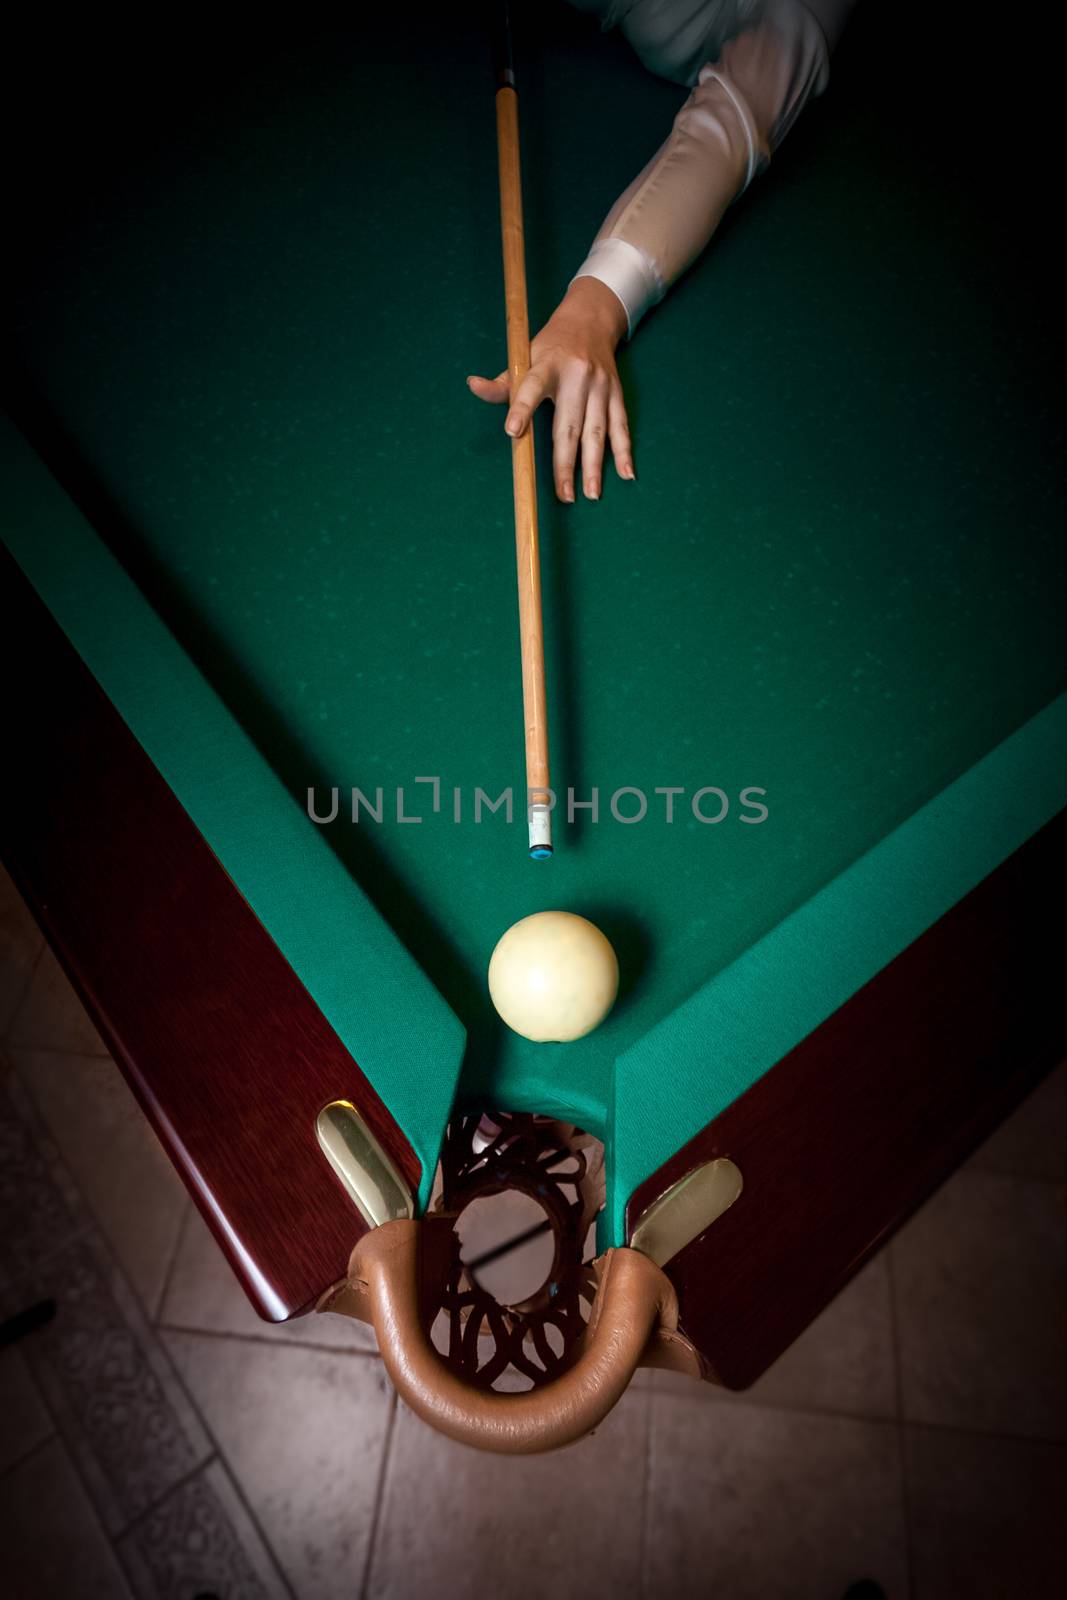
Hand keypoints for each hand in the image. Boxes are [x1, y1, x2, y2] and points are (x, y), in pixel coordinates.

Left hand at [467, 276, 634, 501]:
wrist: (589, 321)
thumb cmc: (549, 348)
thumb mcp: (523, 357)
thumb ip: (501, 382)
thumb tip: (473, 385)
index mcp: (547, 366)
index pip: (531, 388)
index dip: (521, 408)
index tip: (513, 431)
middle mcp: (576, 376)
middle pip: (569, 425)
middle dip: (565, 462)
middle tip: (563, 494)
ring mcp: (599, 386)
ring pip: (597, 431)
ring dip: (594, 465)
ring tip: (590, 494)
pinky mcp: (616, 393)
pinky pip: (621, 426)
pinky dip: (624, 452)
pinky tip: (626, 475)